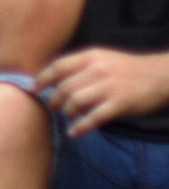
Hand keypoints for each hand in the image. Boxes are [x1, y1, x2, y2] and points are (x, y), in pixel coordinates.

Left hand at [38, 47, 168, 136]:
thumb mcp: (103, 58)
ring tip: (65, 117)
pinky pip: (94, 118)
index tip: (32, 88)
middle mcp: (97, 70)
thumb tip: (57, 80)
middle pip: (64, 86)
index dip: (42, 78)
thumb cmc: (128, 68)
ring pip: (75, 102)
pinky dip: (81, 127)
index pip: (58, 66)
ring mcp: (108, 87)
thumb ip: (82, 66)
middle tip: (50, 107)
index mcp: (91, 56)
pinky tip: (74, 132)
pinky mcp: (119, 104)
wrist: (160, 75)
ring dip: (66, 112)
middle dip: (53, 99)